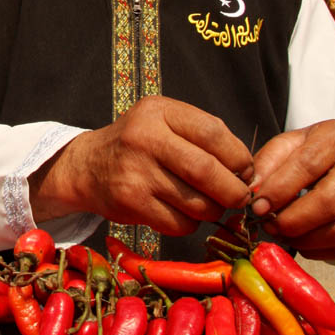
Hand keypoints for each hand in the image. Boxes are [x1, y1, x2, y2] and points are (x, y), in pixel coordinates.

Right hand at [29, 96, 253, 235]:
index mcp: (159, 111)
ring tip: (209, 204)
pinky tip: (182, 213)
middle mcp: (145, 138)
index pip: (213, 132)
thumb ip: (202, 136)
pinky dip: (191, 223)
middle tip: (240, 197)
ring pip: (197, 203)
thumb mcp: (163, 122)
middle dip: (233, 191)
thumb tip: (247, 172)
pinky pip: (180, 223)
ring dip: (214, 210)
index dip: (239, 156)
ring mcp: (136, 172)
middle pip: (207, 171)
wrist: (87, 166)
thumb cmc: (138, 144)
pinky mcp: (132, 203)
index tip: (245, 170)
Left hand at [250, 119, 334, 259]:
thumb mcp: (290, 145)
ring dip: (305, 239)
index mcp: (334, 139)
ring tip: (284, 233)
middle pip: (328, 201)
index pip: (307, 165)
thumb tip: (253, 191)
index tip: (258, 206)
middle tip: (269, 226)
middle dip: (292, 220)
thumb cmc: (314, 151)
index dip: (280, 189)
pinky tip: (303, 240)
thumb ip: (268, 163)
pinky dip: (320, 249)